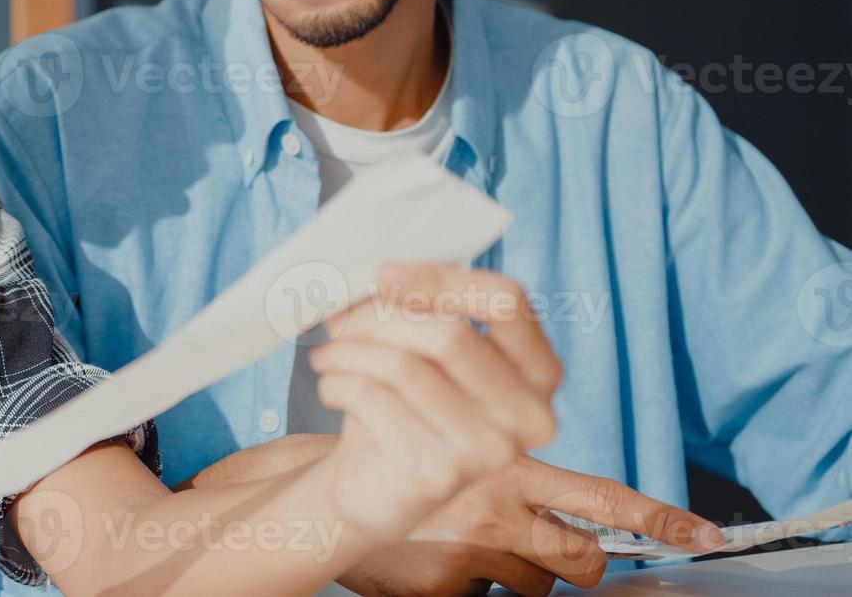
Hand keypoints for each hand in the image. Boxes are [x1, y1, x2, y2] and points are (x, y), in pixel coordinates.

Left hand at [308, 264, 562, 545]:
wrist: (378, 486)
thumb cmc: (405, 404)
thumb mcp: (421, 349)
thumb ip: (418, 307)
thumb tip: (373, 274)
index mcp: (538, 371)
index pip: (507, 302)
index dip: (439, 279)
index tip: (380, 273)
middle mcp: (528, 415)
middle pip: (449, 335)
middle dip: (378, 318)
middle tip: (337, 320)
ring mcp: (489, 451)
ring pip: (404, 367)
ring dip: (349, 351)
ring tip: (326, 355)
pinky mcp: (439, 475)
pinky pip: (374, 400)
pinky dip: (338, 384)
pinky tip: (332, 388)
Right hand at [337, 456, 723, 596]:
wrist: (326, 492)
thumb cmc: (404, 469)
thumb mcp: (462, 451)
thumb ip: (512, 471)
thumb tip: (571, 515)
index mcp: (510, 465)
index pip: (604, 495)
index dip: (662, 518)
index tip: (707, 535)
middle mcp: (498, 506)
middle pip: (584, 557)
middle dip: (583, 563)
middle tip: (556, 555)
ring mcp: (471, 552)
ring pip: (536, 587)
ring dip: (514, 574)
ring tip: (466, 546)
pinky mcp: (441, 589)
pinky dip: (466, 589)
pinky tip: (434, 564)